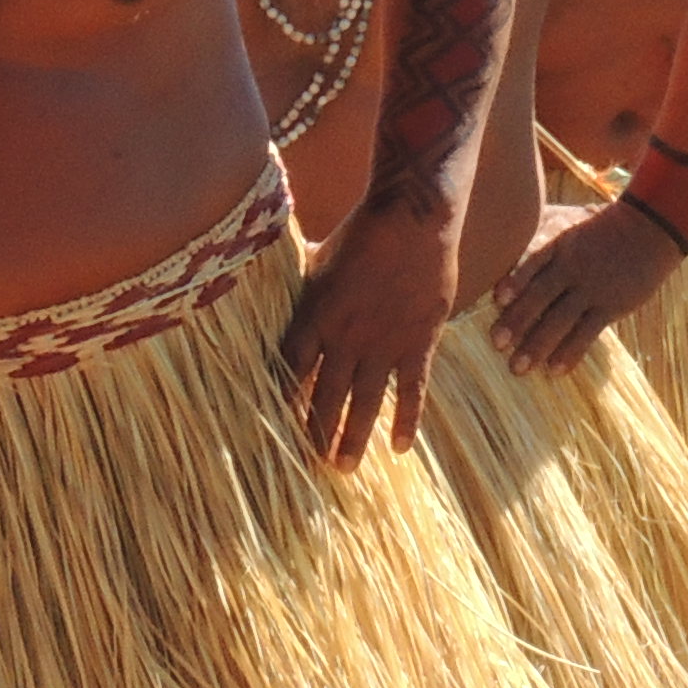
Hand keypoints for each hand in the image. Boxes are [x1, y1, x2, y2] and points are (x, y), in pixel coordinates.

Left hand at [281, 204, 451, 465]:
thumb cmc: (361, 230)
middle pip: (324, 395)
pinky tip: (401, 447)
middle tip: (308, 466)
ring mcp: (383, 344)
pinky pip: (412, 389)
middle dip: (315, 432)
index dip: (280, 400)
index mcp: (315, 317)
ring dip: (353, 437)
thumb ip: (303, 282)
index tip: (270, 427)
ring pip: (364, 402)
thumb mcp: (317, 255)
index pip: (290, 369)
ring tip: (344, 468)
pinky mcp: (418, 342)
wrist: (411, 219)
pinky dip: (407, 419)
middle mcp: (345, 339)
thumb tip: (275, 276)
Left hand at [491, 195, 682, 376]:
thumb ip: (533, 229)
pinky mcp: (611, 306)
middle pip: (541, 294)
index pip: (534, 259)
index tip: (498, 299)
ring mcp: (592, 287)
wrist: (648, 229)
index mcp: (559, 241)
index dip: (516, 279)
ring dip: (538, 345)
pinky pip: (587, 333)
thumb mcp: (565, 218)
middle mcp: (573, 265)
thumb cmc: (595, 225)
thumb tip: (496, 239)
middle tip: (497, 343)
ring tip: (518, 367)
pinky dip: (570, 352)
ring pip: (561, 319)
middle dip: (518, 320)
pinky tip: (554, 370)